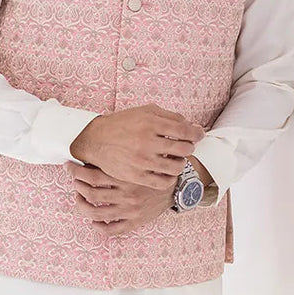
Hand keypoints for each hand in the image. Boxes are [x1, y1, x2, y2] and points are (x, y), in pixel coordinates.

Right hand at [69, 104, 204, 189]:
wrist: (95, 140)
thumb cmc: (124, 124)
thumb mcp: (145, 112)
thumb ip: (170, 116)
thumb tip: (194, 128)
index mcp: (151, 123)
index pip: (185, 130)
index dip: (196, 134)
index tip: (197, 136)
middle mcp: (147, 141)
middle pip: (184, 149)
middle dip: (189, 147)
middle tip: (184, 147)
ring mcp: (142, 160)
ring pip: (177, 166)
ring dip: (180, 163)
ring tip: (175, 159)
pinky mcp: (136, 175)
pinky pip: (163, 182)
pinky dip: (170, 178)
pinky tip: (167, 172)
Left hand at [71, 163, 176, 234]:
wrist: (178, 186)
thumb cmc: (155, 168)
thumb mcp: (139, 156)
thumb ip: (120, 153)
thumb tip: (93, 144)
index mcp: (127, 176)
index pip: (91, 175)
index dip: (75, 171)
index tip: (69, 166)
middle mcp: (127, 194)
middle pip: (90, 194)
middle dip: (77, 187)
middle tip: (74, 182)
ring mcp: (130, 210)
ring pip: (96, 213)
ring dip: (82, 207)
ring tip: (79, 199)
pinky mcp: (135, 222)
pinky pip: (111, 229)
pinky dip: (98, 226)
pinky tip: (94, 220)